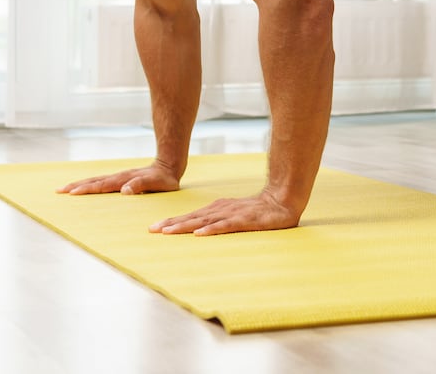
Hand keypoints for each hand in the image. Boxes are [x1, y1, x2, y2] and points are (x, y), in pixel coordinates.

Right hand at [56, 161, 180, 195]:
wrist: (169, 165)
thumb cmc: (164, 179)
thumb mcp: (156, 183)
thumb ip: (141, 185)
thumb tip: (124, 191)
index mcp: (124, 180)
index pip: (102, 185)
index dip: (87, 189)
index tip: (72, 192)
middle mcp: (119, 177)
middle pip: (94, 181)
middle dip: (77, 186)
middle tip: (59, 191)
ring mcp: (119, 177)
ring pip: (95, 180)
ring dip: (80, 184)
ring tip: (64, 188)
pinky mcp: (120, 179)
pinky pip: (101, 181)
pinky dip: (89, 184)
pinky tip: (83, 188)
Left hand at [150, 191, 300, 235]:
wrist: (282, 200)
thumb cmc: (257, 210)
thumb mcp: (233, 213)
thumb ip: (217, 219)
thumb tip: (198, 228)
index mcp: (217, 208)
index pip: (191, 216)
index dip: (173, 221)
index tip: (154, 228)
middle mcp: (221, 209)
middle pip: (193, 218)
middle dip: (172, 224)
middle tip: (152, 230)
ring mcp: (232, 214)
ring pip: (205, 221)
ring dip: (186, 226)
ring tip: (168, 232)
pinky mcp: (245, 221)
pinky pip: (226, 226)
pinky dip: (212, 230)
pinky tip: (200, 234)